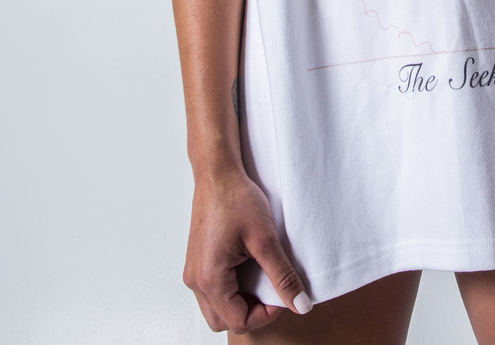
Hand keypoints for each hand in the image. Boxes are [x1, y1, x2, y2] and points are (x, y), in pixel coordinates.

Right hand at [183, 167, 311, 333]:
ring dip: (240, 301)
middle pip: (224, 320)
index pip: (239, 321)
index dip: (266, 313)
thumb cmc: (236, 199)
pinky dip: (231, 289)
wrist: (217, 173)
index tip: (283, 292)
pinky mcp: (197, 261)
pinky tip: (248, 267)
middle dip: (251, 312)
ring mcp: (194, 271)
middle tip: (272, 289)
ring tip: (261, 276)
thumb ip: (283, 276)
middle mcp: (195, 280)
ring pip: (216, 307)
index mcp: (210, 279)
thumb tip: (301, 305)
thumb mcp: (265, 239)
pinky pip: (212, 290)